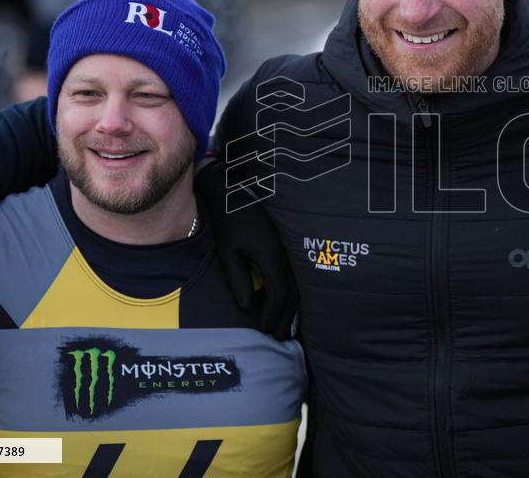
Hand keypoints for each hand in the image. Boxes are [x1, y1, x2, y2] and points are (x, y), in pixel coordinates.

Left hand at [196, 159, 297, 339]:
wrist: (238, 190)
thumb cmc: (229, 220)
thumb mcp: (228, 252)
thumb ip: (238, 280)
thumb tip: (247, 308)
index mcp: (273, 256)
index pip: (279, 295)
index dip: (272, 316)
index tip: (264, 332)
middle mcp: (289, 253)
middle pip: (294, 294)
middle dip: (285, 318)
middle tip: (278, 338)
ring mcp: (293, 247)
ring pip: (300, 285)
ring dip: (293, 308)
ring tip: (284, 325)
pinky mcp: (292, 243)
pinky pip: (299, 274)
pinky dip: (294, 293)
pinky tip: (286, 302)